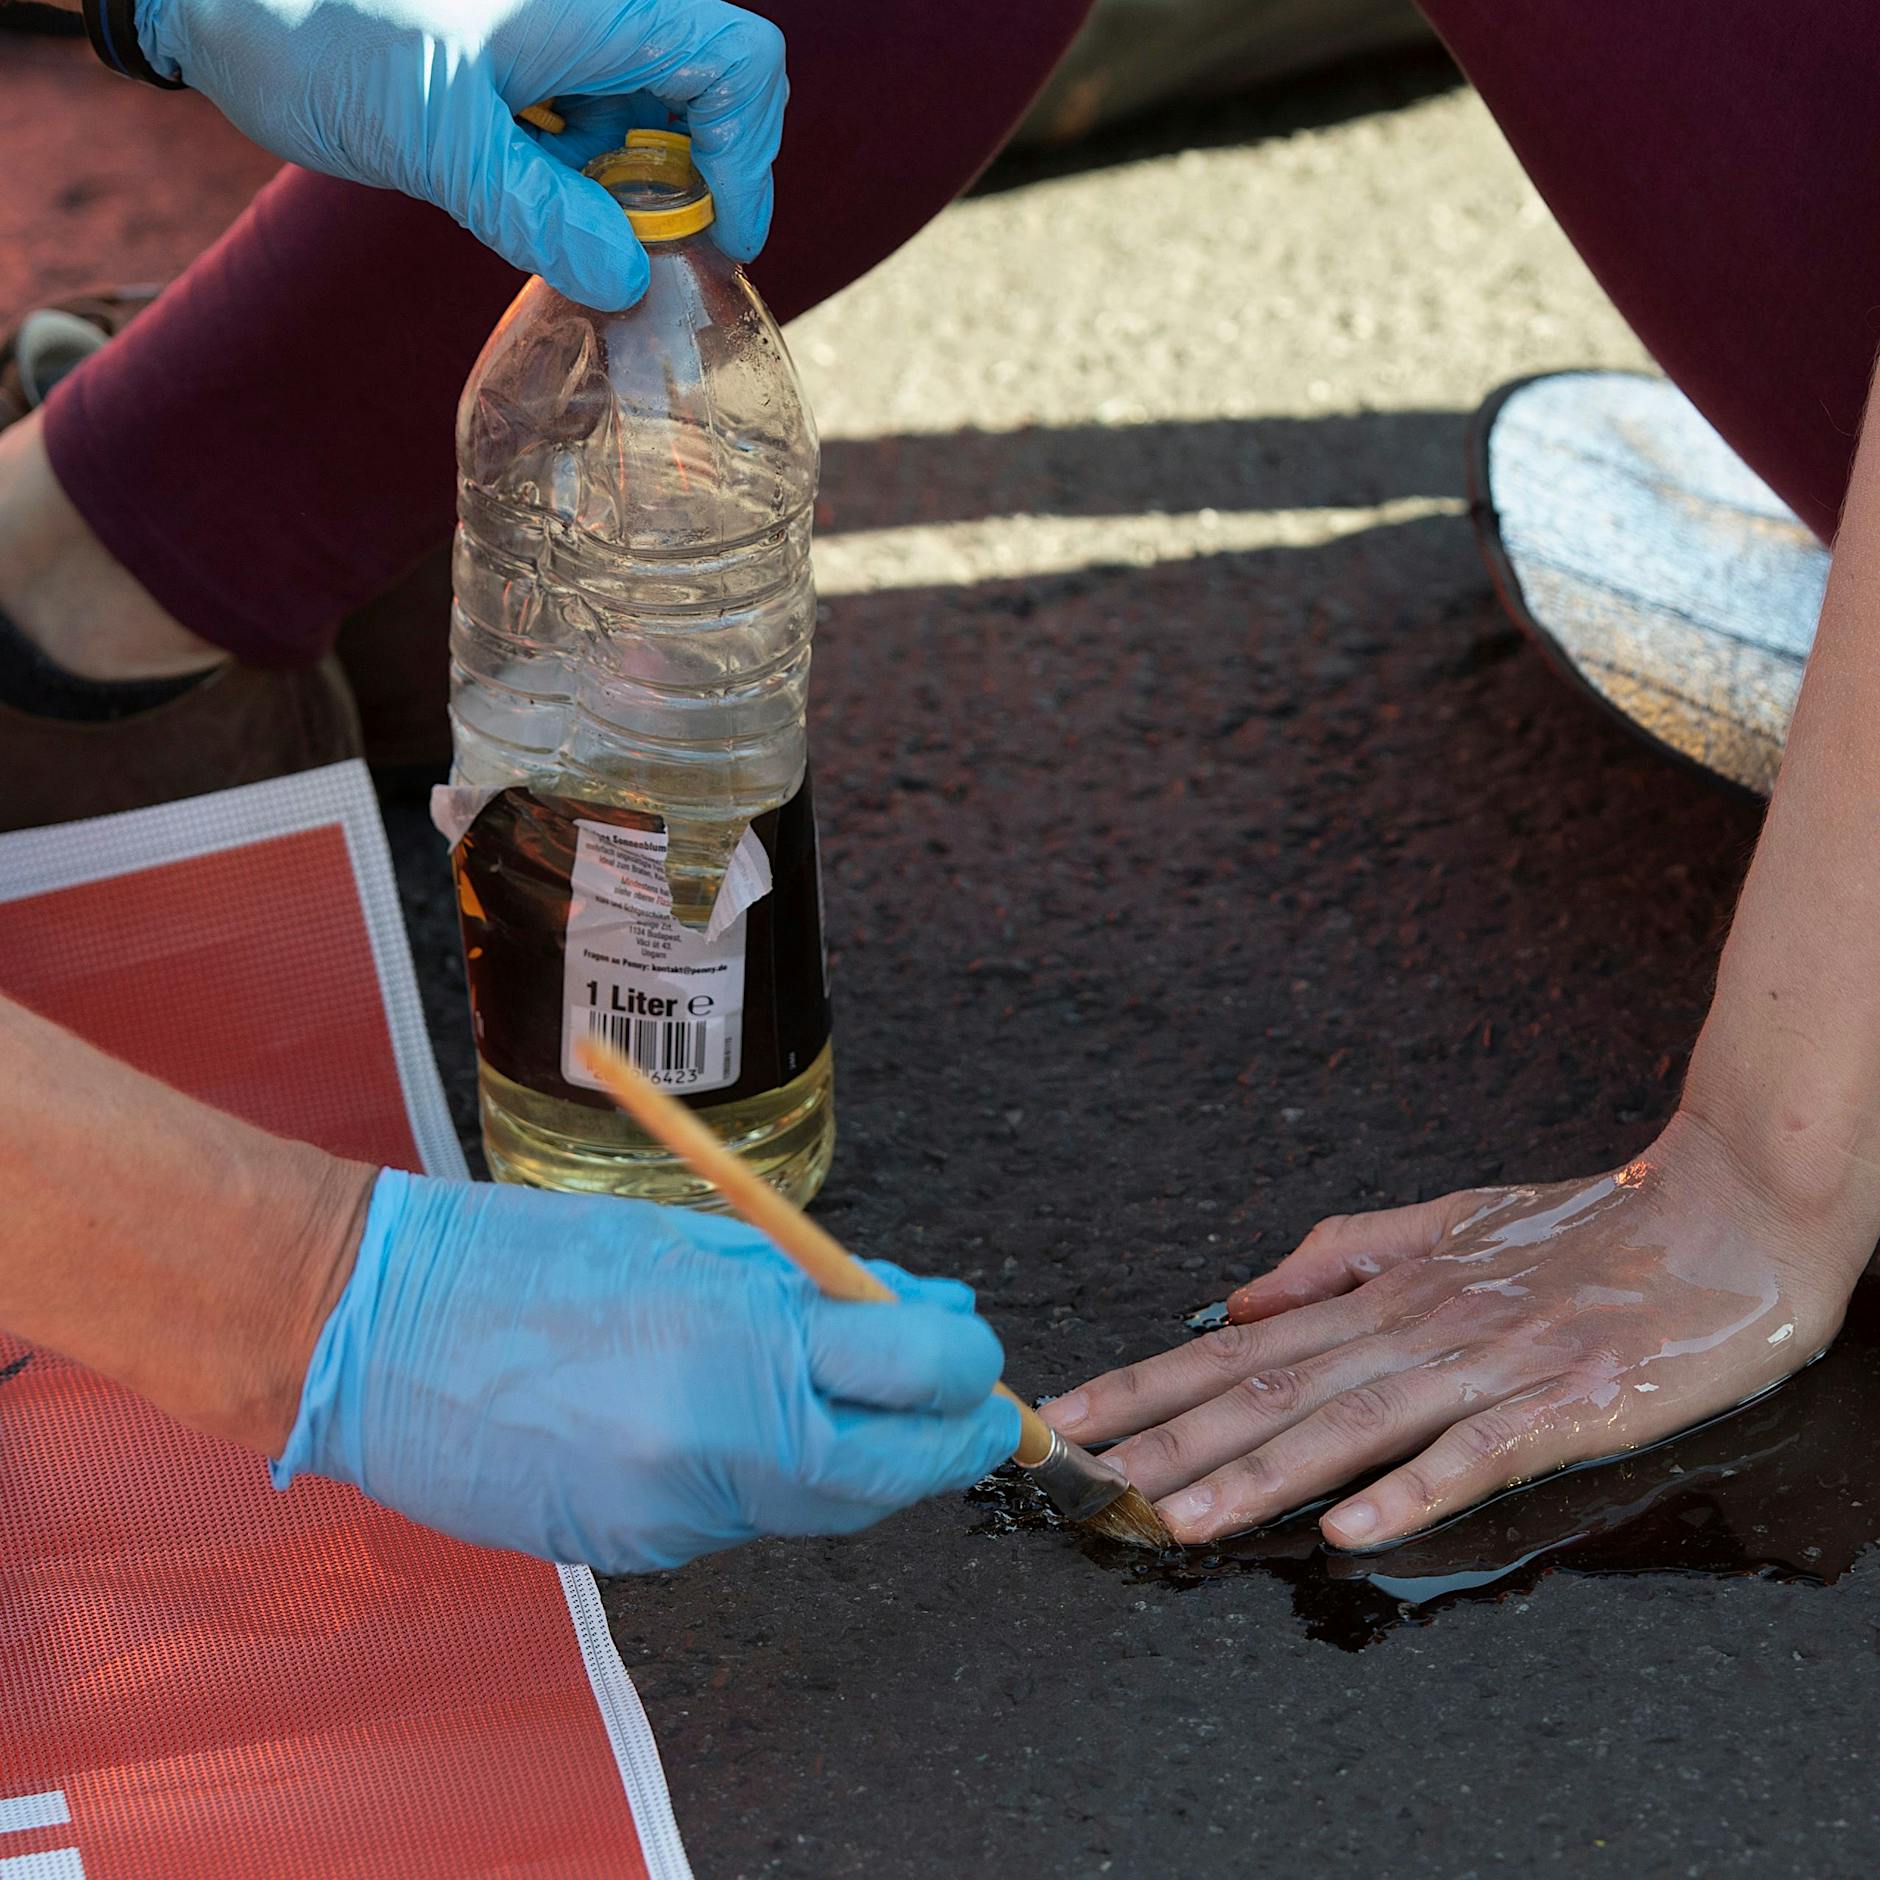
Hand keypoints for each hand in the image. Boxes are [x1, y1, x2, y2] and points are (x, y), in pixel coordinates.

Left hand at [136, 0, 785, 305]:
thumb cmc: (318, 28)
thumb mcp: (432, 132)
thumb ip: (535, 209)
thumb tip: (628, 281)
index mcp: (595, 4)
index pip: (738, 63)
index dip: (748, 158)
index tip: (717, 241)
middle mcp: (594, 12)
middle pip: (709, 91)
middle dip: (692, 181)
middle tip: (643, 252)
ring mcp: (561, 36)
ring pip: (652, 115)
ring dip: (632, 190)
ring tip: (568, 232)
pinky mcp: (525, 65)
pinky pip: (593, 125)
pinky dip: (585, 180)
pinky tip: (531, 204)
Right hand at [272, 1170, 1019, 1570]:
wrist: (372, 1328)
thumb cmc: (523, 1256)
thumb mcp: (694, 1240)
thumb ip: (817, 1288)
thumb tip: (922, 1313)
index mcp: (735, 1348)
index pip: (913, 1379)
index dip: (966, 1371)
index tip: (975, 1352)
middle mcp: (713, 1452)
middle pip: (888, 1475)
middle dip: (941, 1439)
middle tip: (963, 1401)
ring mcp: (670, 1516)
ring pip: (821, 1506)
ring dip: (863, 1456)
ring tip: (861, 1393)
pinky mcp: (634, 1551)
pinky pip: (744, 1518)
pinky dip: (777, 1476)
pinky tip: (753, 1423)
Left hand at [1041, 1115, 1867, 1549]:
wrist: (1724, 1215)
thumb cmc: (1584, 1228)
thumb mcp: (1449, 1223)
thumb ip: (1340, 1255)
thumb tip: (1239, 1296)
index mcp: (1383, 1296)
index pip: (1240, 1349)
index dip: (1149, 1384)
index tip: (1073, 1415)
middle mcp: (1414, 1329)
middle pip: (1271, 1392)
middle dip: (1168, 1439)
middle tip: (1084, 1476)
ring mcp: (1486, 1368)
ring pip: (1350, 1425)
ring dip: (1258, 1475)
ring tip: (1179, 1514)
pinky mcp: (1562, 1403)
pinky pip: (1474, 1453)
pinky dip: (1410, 1490)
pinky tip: (1351, 1531)